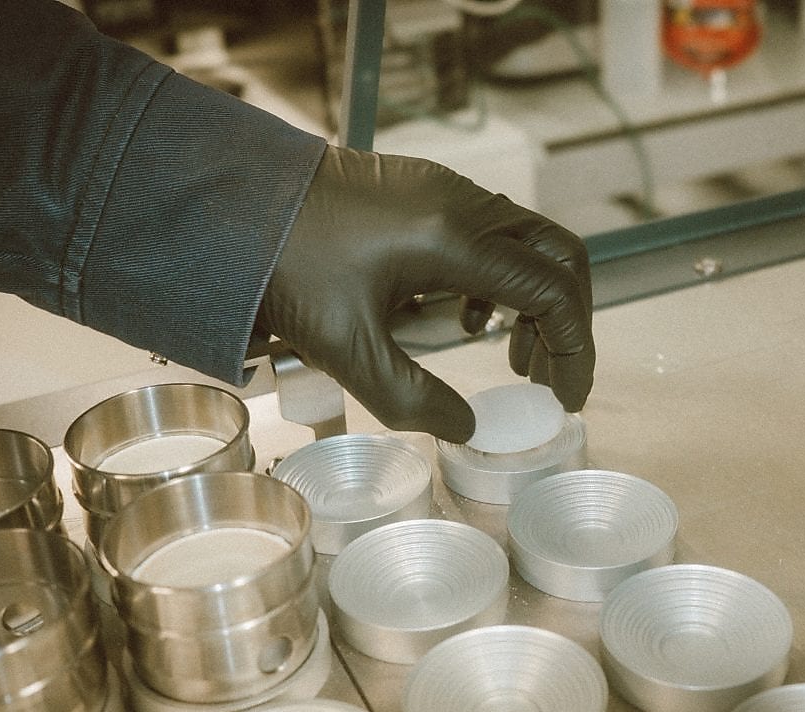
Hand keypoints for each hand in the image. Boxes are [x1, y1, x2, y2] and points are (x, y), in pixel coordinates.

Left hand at [258, 145, 594, 442]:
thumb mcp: (347, 348)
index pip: (552, 290)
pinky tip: (463, 319)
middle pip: (557, 255)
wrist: (230, 202)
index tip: (564, 397)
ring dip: (532, 299)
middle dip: (567, 319)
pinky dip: (498, 279)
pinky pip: (489, 231)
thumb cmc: (281, 264)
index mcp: (453, 240)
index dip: (574, 348)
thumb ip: (413, 397)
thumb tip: (466, 428)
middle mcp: (461, 204)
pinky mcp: (424, 190)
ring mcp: (444, 190)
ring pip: (525, 242)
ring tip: (509, 355)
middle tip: (549, 376)